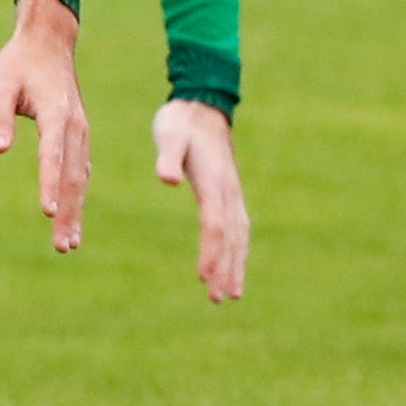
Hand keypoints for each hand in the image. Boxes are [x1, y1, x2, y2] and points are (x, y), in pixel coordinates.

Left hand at [0, 0, 88, 252]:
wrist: (48, 42)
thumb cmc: (19, 63)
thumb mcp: (2, 85)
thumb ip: (0, 117)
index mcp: (55, 114)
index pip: (52, 156)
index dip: (49, 184)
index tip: (47, 212)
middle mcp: (75, 127)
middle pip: (72, 176)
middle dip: (68, 212)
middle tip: (63, 246)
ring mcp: (81, 132)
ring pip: (80, 177)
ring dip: (75, 210)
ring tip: (69, 242)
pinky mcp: (79, 134)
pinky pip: (81, 169)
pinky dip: (77, 193)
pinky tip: (73, 214)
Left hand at [154, 99, 248, 300]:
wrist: (202, 106)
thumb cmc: (180, 121)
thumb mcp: (169, 133)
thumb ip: (168, 156)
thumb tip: (166, 178)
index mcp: (214, 181)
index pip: (214, 223)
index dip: (211, 251)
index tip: (204, 277)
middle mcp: (228, 191)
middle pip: (231, 237)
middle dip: (226, 269)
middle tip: (218, 299)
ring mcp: (232, 193)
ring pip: (239, 236)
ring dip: (235, 265)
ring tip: (231, 295)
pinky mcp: (229, 194)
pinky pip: (237, 229)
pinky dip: (237, 251)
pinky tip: (232, 268)